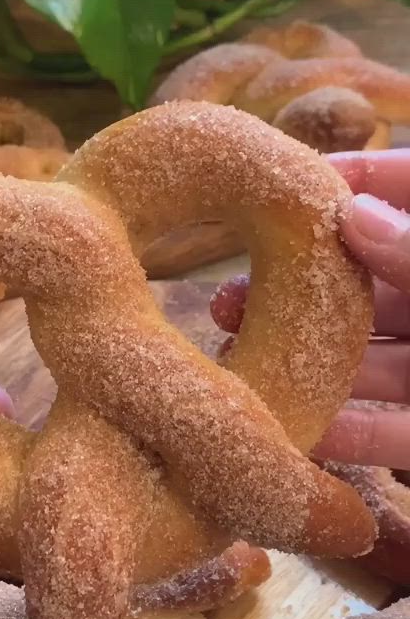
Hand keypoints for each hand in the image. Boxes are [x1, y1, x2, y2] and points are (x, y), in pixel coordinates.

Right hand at [211, 148, 409, 470]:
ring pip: (369, 362)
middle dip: (296, 290)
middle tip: (226, 300)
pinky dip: (349, 436)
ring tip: (236, 364)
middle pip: (366, 284)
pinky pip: (395, 434)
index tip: (269, 183)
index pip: (400, 191)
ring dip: (305, 364)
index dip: (343, 181)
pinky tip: (293, 436)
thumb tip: (351, 212)